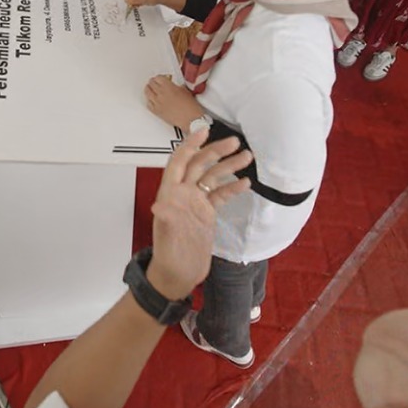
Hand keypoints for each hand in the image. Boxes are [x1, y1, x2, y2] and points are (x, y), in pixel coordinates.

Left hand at [144, 74, 203, 128]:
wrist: (190, 119)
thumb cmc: (190, 106)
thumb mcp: (185, 90)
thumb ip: (176, 86)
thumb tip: (173, 86)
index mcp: (168, 86)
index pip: (158, 77)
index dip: (160, 77)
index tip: (162, 78)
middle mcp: (161, 94)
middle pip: (151, 83)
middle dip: (153, 82)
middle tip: (156, 83)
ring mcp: (157, 103)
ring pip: (147, 93)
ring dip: (149, 90)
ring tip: (151, 89)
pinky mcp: (156, 111)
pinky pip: (148, 104)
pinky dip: (150, 101)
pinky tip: (152, 100)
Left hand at [146, 128, 253, 300]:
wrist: (177, 277)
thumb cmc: (168, 258)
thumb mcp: (167, 240)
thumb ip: (166, 221)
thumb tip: (160, 206)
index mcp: (170, 195)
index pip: (179, 162)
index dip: (190, 145)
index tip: (203, 131)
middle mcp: (183, 195)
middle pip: (200, 165)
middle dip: (216, 151)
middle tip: (235, 142)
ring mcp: (196, 203)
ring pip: (213, 177)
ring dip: (229, 166)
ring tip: (247, 156)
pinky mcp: (206, 214)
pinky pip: (221, 195)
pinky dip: (233, 187)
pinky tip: (246, 182)